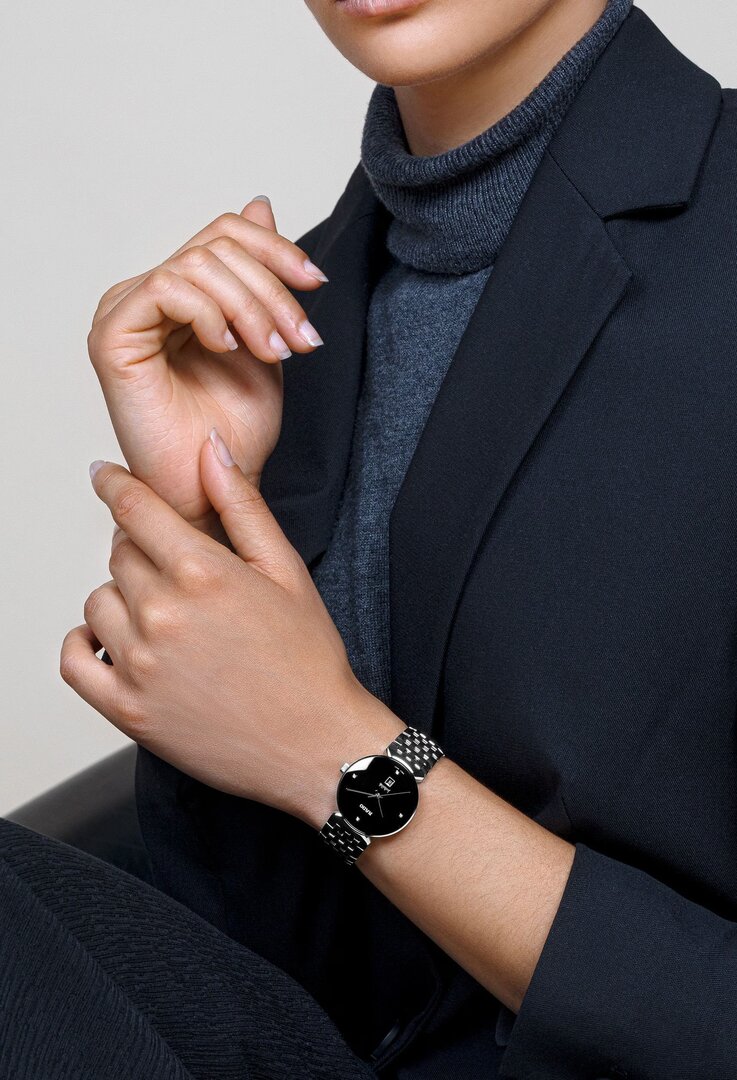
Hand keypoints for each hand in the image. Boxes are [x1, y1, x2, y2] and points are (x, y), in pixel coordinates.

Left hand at [60, 430, 402, 827]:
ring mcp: (140, 664)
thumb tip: (210, 449)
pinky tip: (114, 641)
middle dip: (142, 552)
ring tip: (165, 617)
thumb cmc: (308, 660)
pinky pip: (75, 659)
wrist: (316, 744)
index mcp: (202, 572)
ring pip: (98, 601)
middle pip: (120, 554)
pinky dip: (84, 643)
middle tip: (178, 575)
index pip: (134, 508)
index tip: (105, 475)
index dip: (115, 483)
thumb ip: (242, 505)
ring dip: (122, 599)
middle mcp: (163, 614)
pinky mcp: (127, 709)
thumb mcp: (286, 570)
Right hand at [87, 197, 328, 540]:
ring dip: (252, 307)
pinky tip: (230, 348)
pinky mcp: (111, 335)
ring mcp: (125, 312)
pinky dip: (210, 313)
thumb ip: (261, 280)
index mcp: (181, 294)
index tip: (316, 285)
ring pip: (198, 265)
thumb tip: (259, 202)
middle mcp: (147, 295)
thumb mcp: (265, 341)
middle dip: (272, 290)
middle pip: (216, 246)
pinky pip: (167, 288)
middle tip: (301, 340)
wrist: (215, 489)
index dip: (276, 249)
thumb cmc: (235, 429)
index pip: (224, 235)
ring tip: (275, 353)